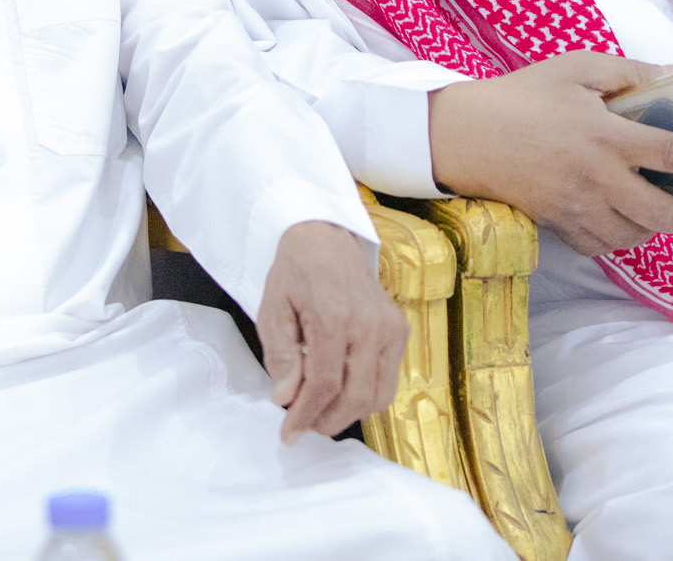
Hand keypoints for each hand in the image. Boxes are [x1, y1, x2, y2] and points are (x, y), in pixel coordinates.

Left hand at [257, 221, 407, 443]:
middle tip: (304, 426)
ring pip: (379, 395)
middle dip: (328, 420)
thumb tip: (286, 399)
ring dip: (349, 414)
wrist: (327, 238)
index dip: (306, 415)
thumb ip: (280, 355)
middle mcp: (369, 326)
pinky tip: (342, 391)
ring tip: (321, 412)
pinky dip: (367, 395)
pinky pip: (389, 379)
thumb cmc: (296, 273)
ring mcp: (390, 328)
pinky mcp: (399, 330)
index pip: (326, 385)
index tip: (289, 433)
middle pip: (356, 396)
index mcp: (334, 318)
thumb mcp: (273, 309)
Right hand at [428, 51, 672, 256]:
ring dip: (652, 221)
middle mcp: (599, 178)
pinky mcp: (560, 226)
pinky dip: (618, 235)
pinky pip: (604, 246)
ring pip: (638, 235)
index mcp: (607, 135)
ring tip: (647, 200)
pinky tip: (614, 213)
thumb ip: (628, 72)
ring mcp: (579, 208)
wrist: (463, 136)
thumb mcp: (575, 68)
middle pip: (666, 213)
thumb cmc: (521, 97)